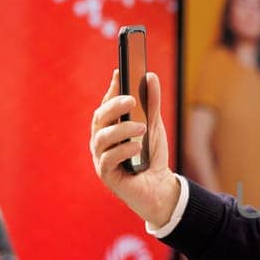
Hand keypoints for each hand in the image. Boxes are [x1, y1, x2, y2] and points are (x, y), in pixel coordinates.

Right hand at [91, 69, 180, 227]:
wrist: (160, 187)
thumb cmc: (151, 155)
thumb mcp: (154, 126)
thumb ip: (151, 104)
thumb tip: (150, 77)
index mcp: (109, 126)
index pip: (106, 104)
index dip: (111, 88)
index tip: (120, 72)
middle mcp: (101, 140)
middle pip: (100, 118)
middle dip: (114, 106)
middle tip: (132, 100)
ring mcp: (101, 157)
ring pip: (102, 138)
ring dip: (122, 130)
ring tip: (142, 127)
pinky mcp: (106, 174)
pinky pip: (108, 159)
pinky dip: (123, 150)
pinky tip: (137, 147)